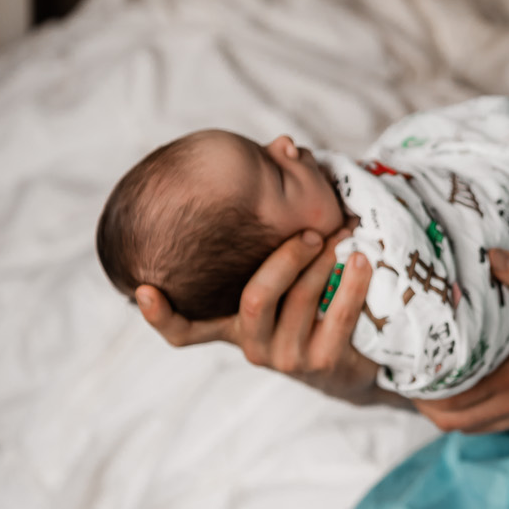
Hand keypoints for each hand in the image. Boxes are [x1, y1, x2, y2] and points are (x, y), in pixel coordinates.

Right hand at [135, 227, 383, 404]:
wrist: (353, 353)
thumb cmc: (310, 294)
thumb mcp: (283, 262)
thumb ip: (273, 208)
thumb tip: (285, 145)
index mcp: (228, 322)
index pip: (183, 331)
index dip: (160, 315)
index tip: (145, 289)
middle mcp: (250, 343)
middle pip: (255, 299)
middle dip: (284, 260)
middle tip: (309, 233)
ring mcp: (285, 357)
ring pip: (298, 302)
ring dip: (324, 264)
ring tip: (344, 236)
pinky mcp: (322, 363)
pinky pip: (335, 317)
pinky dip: (351, 284)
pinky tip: (364, 260)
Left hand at [417, 250, 508, 434]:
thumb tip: (487, 253)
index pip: (450, 401)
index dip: (421, 392)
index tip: (404, 372)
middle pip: (455, 423)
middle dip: (428, 406)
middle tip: (414, 379)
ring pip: (477, 428)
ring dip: (456, 412)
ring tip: (441, 385)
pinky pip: (502, 425)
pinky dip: (483, 413)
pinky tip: (484, 389)